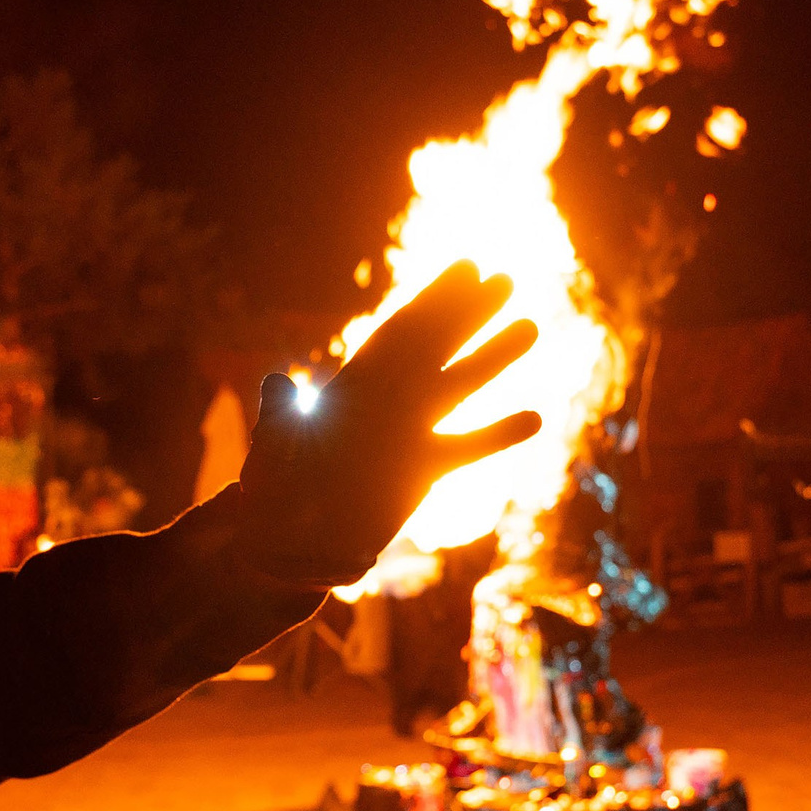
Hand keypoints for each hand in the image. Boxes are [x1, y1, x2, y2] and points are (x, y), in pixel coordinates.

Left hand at [236, 261, 540, 589]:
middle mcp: (387, 399)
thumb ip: (284, 418)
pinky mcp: (424, 468)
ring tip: (530, 328)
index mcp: (354, 384)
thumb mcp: (274, 451)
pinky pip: (467, 446)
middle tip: (508, 280)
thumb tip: (276, 385)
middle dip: (470, 313)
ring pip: (459, 387)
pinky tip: (536, 418)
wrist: (292, 541)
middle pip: (436, 346)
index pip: (401, 332)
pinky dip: (498, 434)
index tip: (468, 268)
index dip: (435, 299)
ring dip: (494, 359)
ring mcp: (410, 431)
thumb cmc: (274, 492)